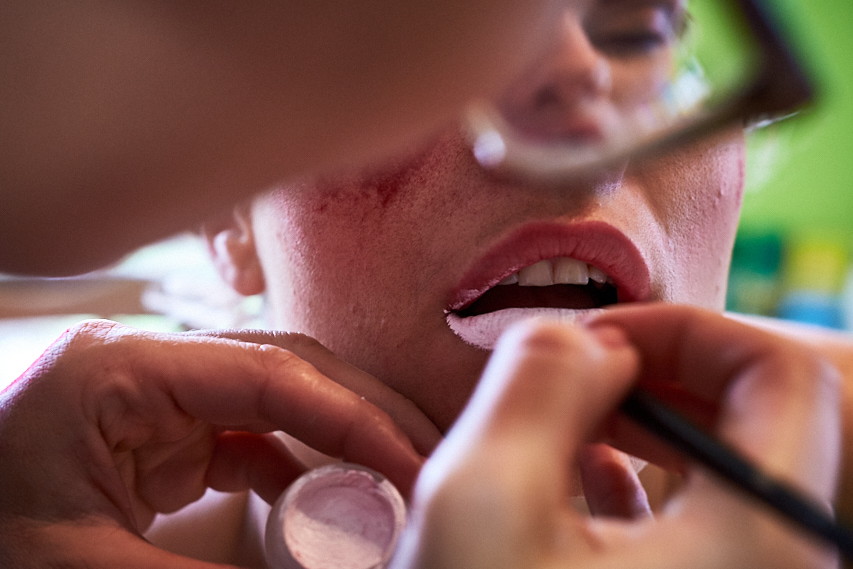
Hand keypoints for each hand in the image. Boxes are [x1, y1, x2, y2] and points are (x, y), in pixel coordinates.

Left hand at [0, 320, 439, 567]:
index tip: (412, 462)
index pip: (269, 373)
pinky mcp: (168, 430)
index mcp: (120, 370)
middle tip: (429, 458)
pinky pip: (254, 433)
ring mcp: (163, 395)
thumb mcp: (85, 568)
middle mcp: (151, 365)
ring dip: (342, 434)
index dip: (352, 416)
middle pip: (289, 367)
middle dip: (365, 412)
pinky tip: (331, 499)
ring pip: (281, 396)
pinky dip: (301, 463)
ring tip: (399, 472)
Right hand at [395, 305, 839, 568]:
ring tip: (567, 427)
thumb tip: (584, 338)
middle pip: (763, 428)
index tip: (597, 341)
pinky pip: (699, 531)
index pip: (785, 378)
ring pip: (726, 480)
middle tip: (581, 376)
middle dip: (666, 381)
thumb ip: (536, 384)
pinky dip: (643, 489)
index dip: (688, 332)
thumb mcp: (480, 499)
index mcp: (760, 545)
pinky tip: (572, 485)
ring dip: (650, 432)